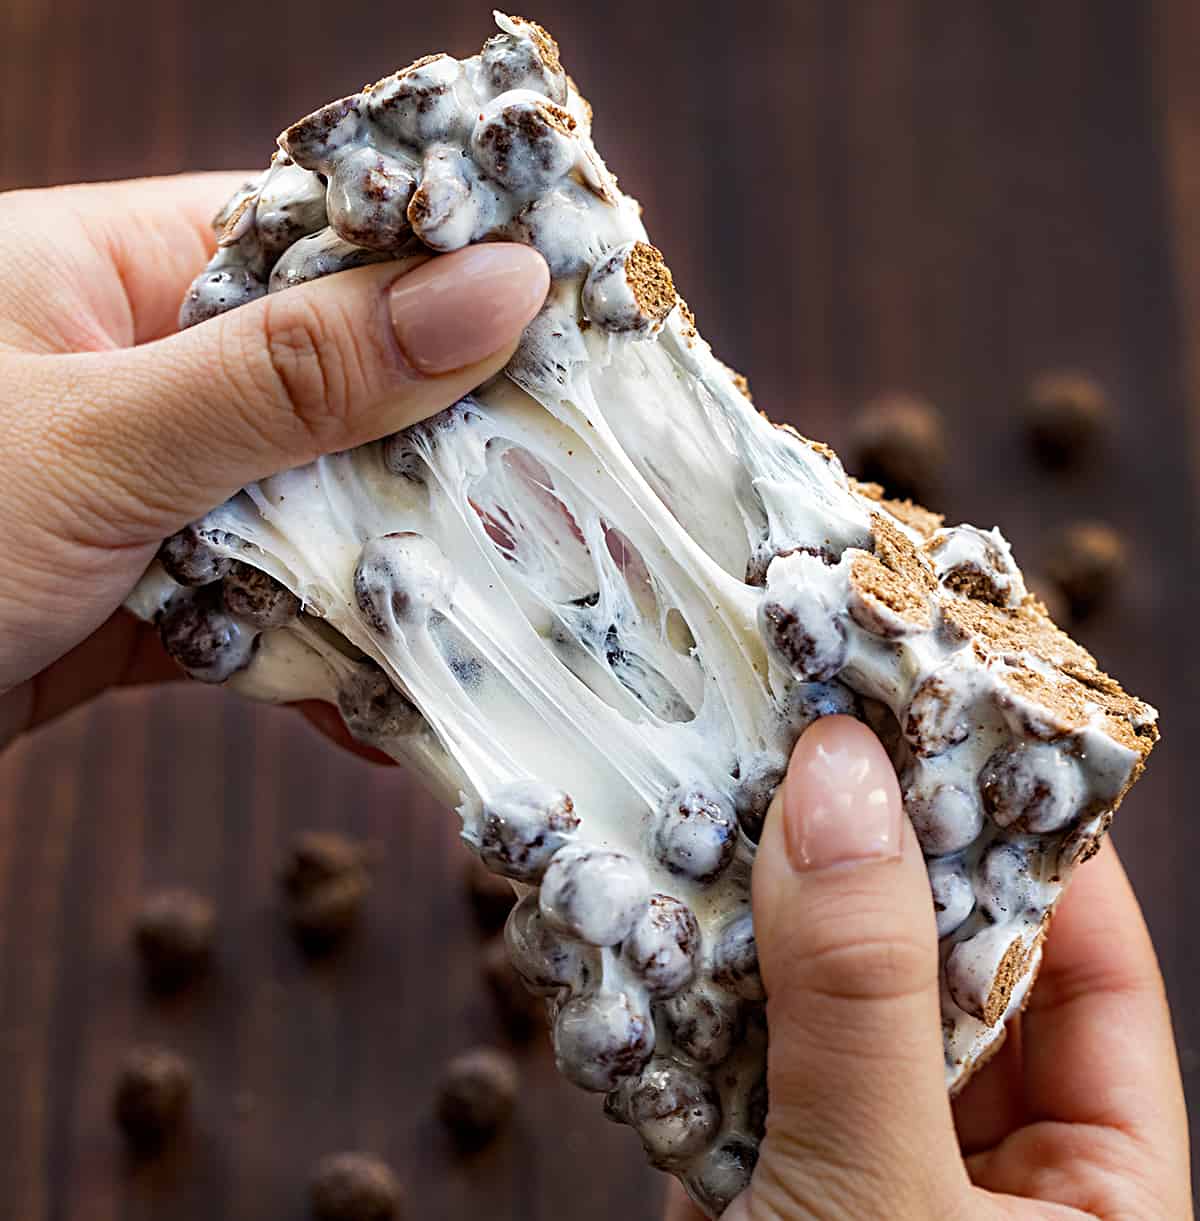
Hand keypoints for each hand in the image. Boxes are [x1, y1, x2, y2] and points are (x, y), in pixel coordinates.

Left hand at [0, 174, 547, 747]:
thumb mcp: (103, 438)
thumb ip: (300, 375)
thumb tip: (495, 290)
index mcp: (114, 272)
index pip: (329, 249)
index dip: (457, 285)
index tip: (577, 338)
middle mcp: (141, 371)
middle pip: (342, 396)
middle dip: (444, 461)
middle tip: (569, 508)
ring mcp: (147, 490)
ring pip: (312, 517)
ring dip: (391, 581)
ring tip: (499, 624)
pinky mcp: (142, 596)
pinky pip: (260, 613)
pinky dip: (318, 665)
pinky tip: (387, 712)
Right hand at [666, 716, 1190, 1219]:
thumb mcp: (879, 1195)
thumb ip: (864, 994)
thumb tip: (839, 776)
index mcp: (1092, 1191)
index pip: (1093, 975)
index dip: (1035, 841)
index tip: (961, 719)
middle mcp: (980, 1168)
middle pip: (939, 966)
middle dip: (870, 854)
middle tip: (816, 727)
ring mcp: (855, 1163)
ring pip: (826, 996)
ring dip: (762, 905)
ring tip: (719, 784)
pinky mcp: (750, 1171)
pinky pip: (734, 1048)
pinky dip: (690, 980)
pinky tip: (650, 900)